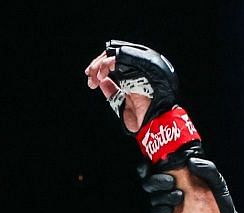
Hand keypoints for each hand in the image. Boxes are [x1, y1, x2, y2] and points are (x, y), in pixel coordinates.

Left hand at [86, 40, 200, 167]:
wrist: (154, 126)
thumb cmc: (143, 121)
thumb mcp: (122, 105)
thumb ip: (113, 93)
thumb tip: (102, 80)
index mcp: (136, 80)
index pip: (116, 65)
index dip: (101, 69)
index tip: (92, 79)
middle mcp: (139, 72)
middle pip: (114, 57)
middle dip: (97, 65)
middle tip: (89, 75)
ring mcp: (140, 69)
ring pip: (115, 55)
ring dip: (99, 64)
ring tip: (93, 77)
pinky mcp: (140, 67)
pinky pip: (118, 58)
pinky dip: (105, 64)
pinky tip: (101, 75)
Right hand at [142, 155, 243, 212]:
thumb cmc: (221, 201)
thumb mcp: (217, 181)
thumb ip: (207, 168)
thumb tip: (190, 161)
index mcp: (175, 178)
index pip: (152, 170)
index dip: (145, 166)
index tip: (149, 165)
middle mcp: (167, 192)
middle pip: (149, 183)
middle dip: (156, 181)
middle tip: (171, 182)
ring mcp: (167, 207)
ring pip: (153, 199)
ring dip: (162, 196)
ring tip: (179, 196)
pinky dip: (160, 212)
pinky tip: (170, 210)